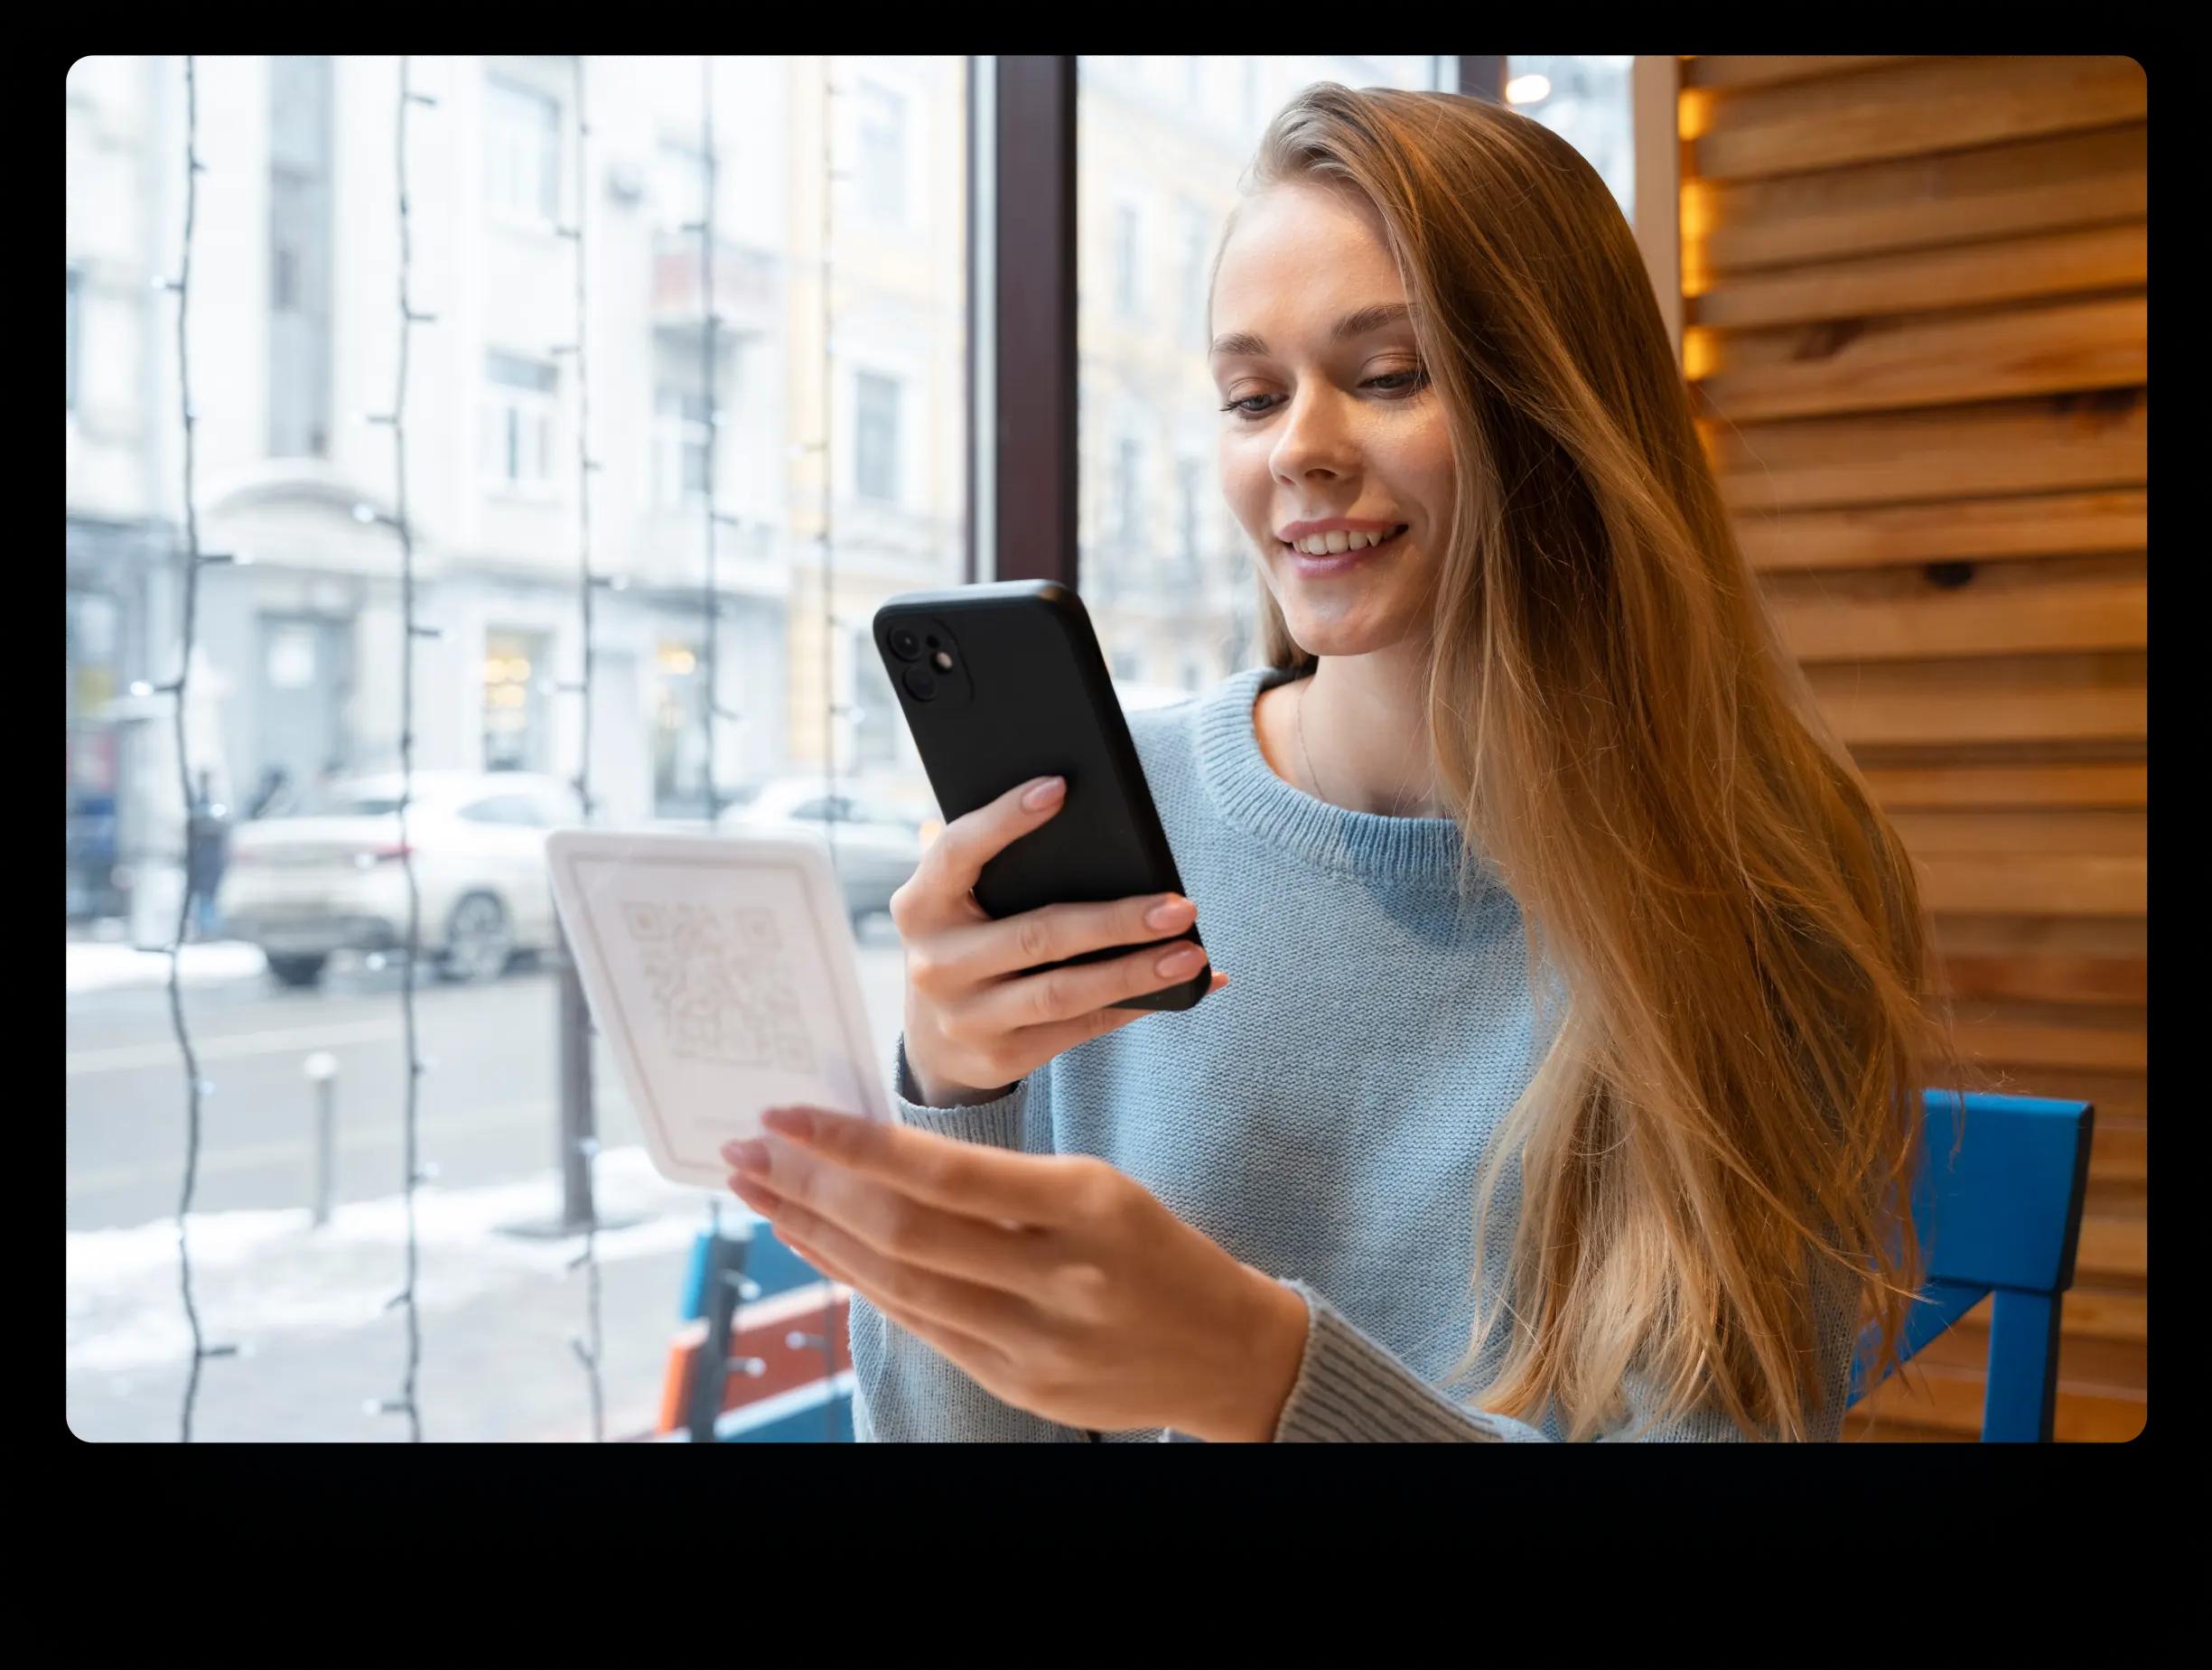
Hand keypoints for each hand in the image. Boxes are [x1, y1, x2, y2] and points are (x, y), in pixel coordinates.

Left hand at [722, 1105, 1309, 1441]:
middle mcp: (1058, 1278)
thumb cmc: (1154, 1250)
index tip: (786, 1114)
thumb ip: (999, 1179)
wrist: (1227, 1353)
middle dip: (810, 1186)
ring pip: (896, 1284)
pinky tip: (817, 1247)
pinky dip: (858, 1283)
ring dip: (815, 1235)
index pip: (944, 1172)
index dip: (851, 1144)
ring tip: (762, 1193)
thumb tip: (878, 1151)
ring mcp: (1033, 1343)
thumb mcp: (1100, 1188)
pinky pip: (917, 1326)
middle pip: (903, 1231)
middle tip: (748, 1149)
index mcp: (1086, 1205)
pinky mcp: (1016, 1386)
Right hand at [892, 774, 1227, 1108]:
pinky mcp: (1000, 1057)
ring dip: (1134, 973)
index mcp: (920, 905)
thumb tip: (1097, 830)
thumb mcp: (959, 903)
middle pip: (1035, 936)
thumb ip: (998, 868)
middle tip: (1178, 905)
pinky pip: (1081, 1028)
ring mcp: (966, 1017)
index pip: (958, 852)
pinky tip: (1183, 986)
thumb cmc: (968, 940)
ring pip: (1063, 993)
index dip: (1004, 820)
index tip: (1060, 787)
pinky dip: (1137, 1004)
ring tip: (1190, 954)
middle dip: (1115, 921)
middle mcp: (935, 964)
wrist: (934, 1040)